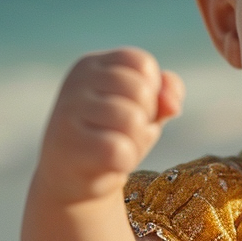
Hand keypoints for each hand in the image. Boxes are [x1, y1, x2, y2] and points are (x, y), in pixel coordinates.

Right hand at [33, 47, 184, 201]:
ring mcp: (68, 110)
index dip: (152, 90)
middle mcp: (77, 81)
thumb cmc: (109, 136)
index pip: (141, 62)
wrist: (69, 178)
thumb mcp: (142, 109)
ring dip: (136, 142)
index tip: (134, 108)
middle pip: (140, 90)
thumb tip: (173, 104)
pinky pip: (119, 149)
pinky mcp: (68, 143)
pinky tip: (108, 163)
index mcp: (91, 64)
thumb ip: (164, 95)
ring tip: (117, 148)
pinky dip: (125, 160)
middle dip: (146, 119)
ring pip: (132, 120)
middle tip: (125, 134)